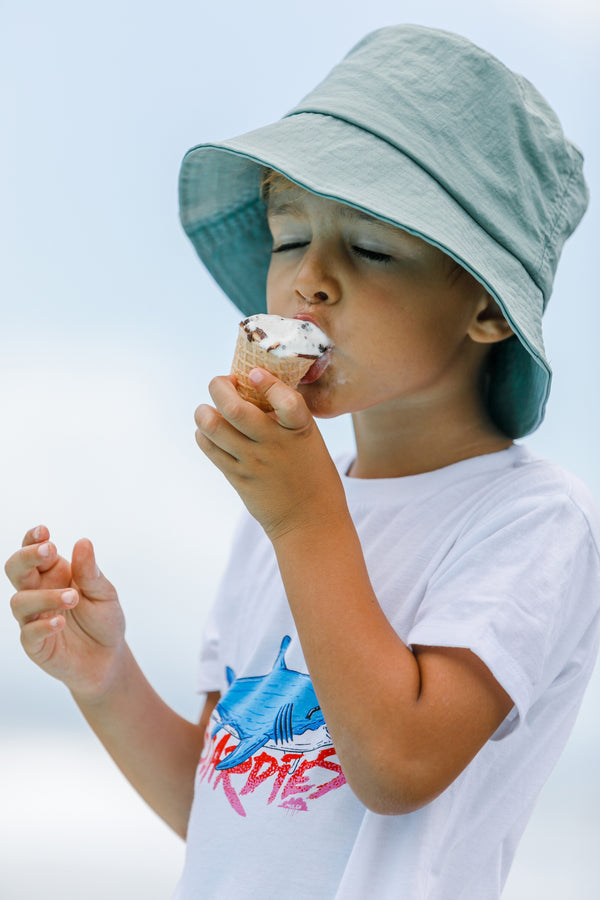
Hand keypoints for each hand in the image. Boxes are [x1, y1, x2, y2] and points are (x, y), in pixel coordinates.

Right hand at [6, 526, 125, 700]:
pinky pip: (28, 633)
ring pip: (19, 601)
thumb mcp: (104, 593)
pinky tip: (60, 622)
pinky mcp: (35, 644)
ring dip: (44, 596)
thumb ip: (90, 572)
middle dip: (26, 556)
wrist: (109, 658)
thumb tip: (82, 542)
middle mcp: (38, 592)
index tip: (44, 531)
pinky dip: (42, 625)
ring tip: (73, 597)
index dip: (32, 539)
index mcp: (54, 574)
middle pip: (15, 569)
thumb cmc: (104, 620)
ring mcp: (33, 618)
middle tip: (49, 550)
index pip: (34, 552)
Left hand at [194, 369, 347, 540]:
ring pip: (213, 427)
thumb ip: (285, 415)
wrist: (309, 521)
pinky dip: (203, 433)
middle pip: (234, 409)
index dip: (269, 383)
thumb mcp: (309, 439)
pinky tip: (209, 430)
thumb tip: (253, 384)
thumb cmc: (311, 472)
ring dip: (204, 411)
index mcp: (300, 430)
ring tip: (209, 409)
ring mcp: (253, 462)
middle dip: (219, 386)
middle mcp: (274, 444)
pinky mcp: (238, 477)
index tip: (255, 374)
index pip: (287, 402)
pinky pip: (209, 448)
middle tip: (222, 383)